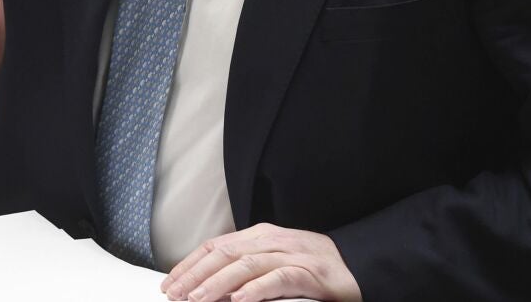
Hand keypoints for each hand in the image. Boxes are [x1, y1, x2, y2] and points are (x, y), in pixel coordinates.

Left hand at [161, 224, 361, 301]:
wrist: (360, 267)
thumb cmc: (315, 269)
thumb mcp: (275, 263)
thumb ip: (246, 269)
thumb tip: (210, 287)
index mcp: (262, 236)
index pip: (217, 246)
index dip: (190, 264)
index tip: (170, 282)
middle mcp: (274, 240)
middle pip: (226, 253)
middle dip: (196, 274)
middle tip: (176, 294)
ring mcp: (293, 254)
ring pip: (247, 264)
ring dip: (218, 283)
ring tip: (198, 299)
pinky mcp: (311, 273)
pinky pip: (279, 278)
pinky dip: (256, 289)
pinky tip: (239, 299)